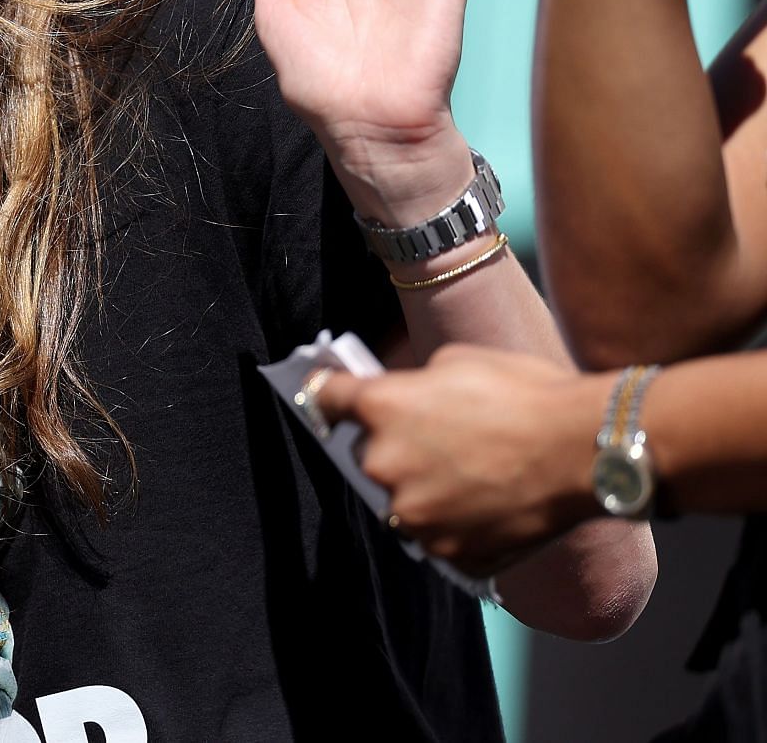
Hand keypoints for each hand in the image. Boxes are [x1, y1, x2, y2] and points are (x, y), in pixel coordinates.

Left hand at [314, 345, 606, 576]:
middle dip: (393, 448)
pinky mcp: (445, 551)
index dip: (330, 394)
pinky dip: (454, 525)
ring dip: (423, 492)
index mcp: (381, 407)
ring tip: (472, 477)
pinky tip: (488, 504)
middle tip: (439, 442)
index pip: (325, 397)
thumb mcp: (458, 361)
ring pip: (401, 502)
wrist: (586, 451)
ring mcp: (413, 513)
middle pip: (367, 456)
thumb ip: (415, 382)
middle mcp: (384, 462)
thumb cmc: (528, 395)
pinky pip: (436, 538)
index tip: (332, 398)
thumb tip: (405, 396)